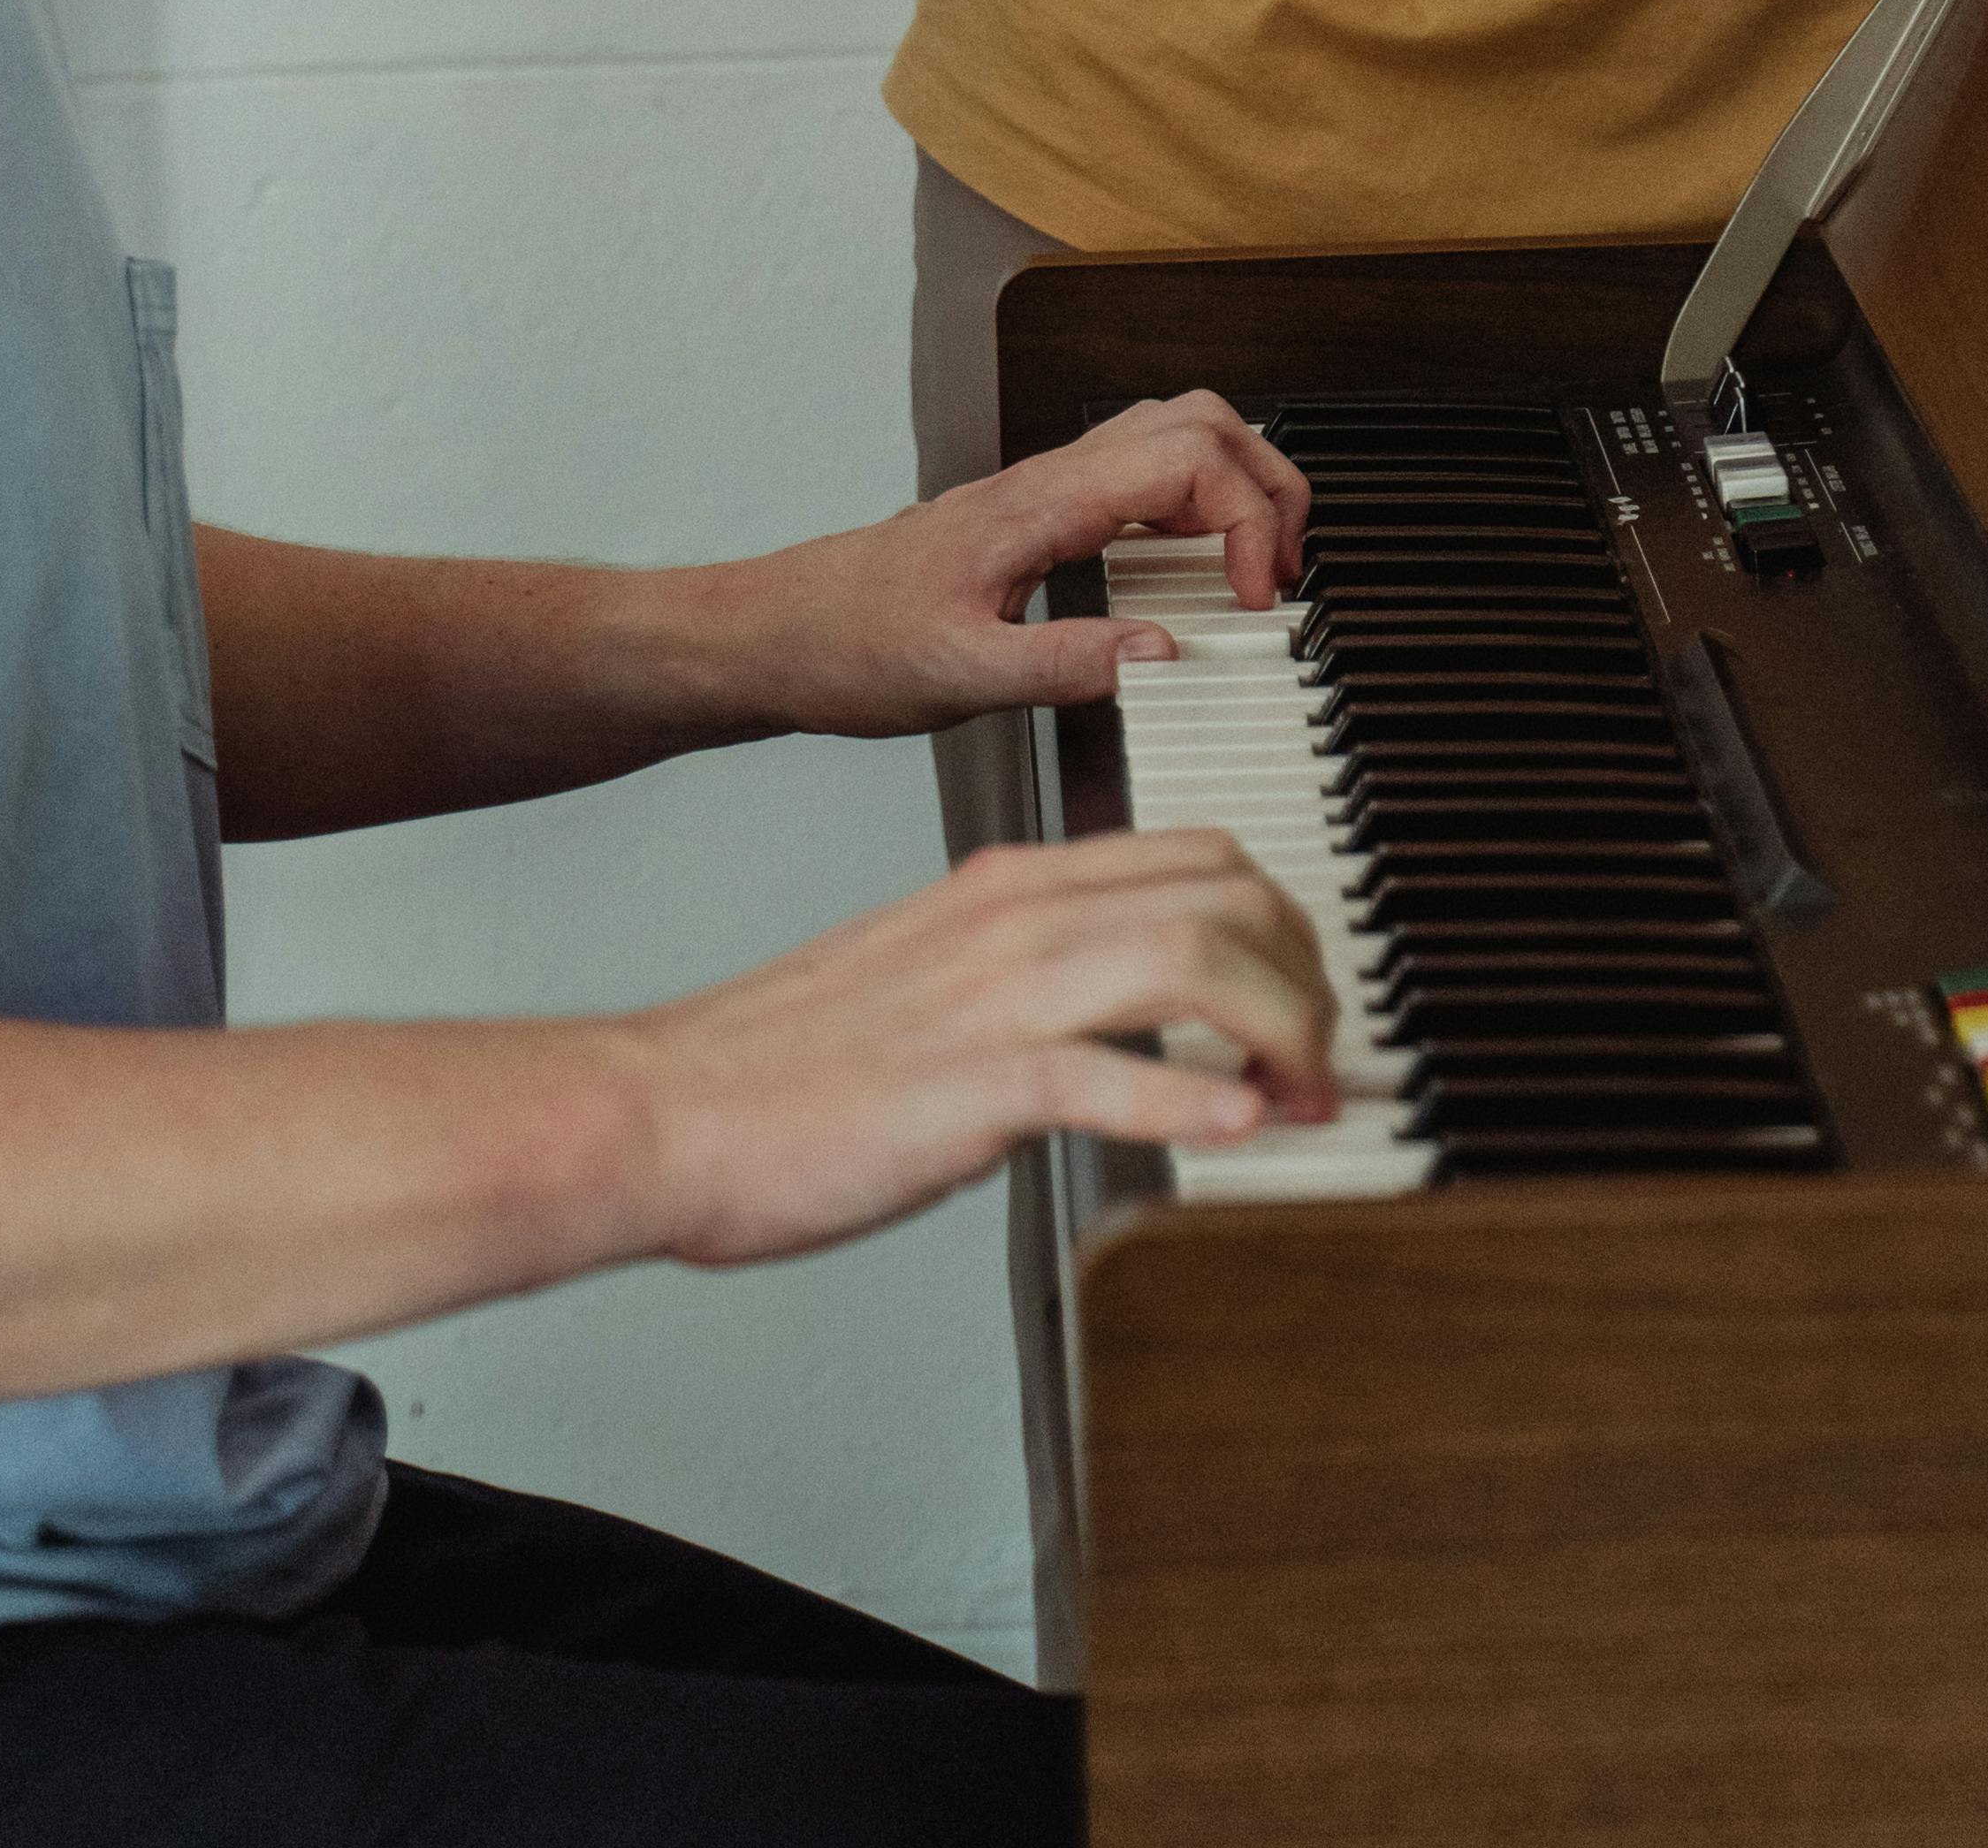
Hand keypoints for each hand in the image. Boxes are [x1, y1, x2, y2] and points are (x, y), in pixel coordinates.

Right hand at [624, 832, 1340, 1265]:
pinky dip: (1194, 1100)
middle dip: (1307, 971)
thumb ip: (1016, 992)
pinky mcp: (970, 1085)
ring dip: (1281, 1030)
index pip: (1195, 857)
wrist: (663, 1108)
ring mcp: (994, 995)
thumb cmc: (777, 1068)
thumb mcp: (920, 986)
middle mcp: (1014, 919)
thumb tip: (1100, 1048)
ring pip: (1195, 959)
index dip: (1280, 924)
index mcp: (1006, 887)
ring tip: (1304, 1097)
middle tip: (1324, 1054)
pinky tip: (1237, 1129)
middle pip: (1224, 891)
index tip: (1306, 999)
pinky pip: (1112, 1074)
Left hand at [733, 395, 1311, 741]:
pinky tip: (1192, 573)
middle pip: (1199, 419)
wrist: (779, 633)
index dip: (1251, 520)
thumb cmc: (849, 645)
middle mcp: (1050, 480)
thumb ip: (1066, 665)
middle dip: (1268, 483)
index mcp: (1040, 504)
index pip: (1189, 458)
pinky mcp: (1037, 516)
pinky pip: (1140, 475)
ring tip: (1257, 568)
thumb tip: (1162, 655)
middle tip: (1283, 574)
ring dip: (1236, 484)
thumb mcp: (960, 678)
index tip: (1258, 603)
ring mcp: (1045, 491)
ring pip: (1173, 433)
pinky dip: (1195, 505)